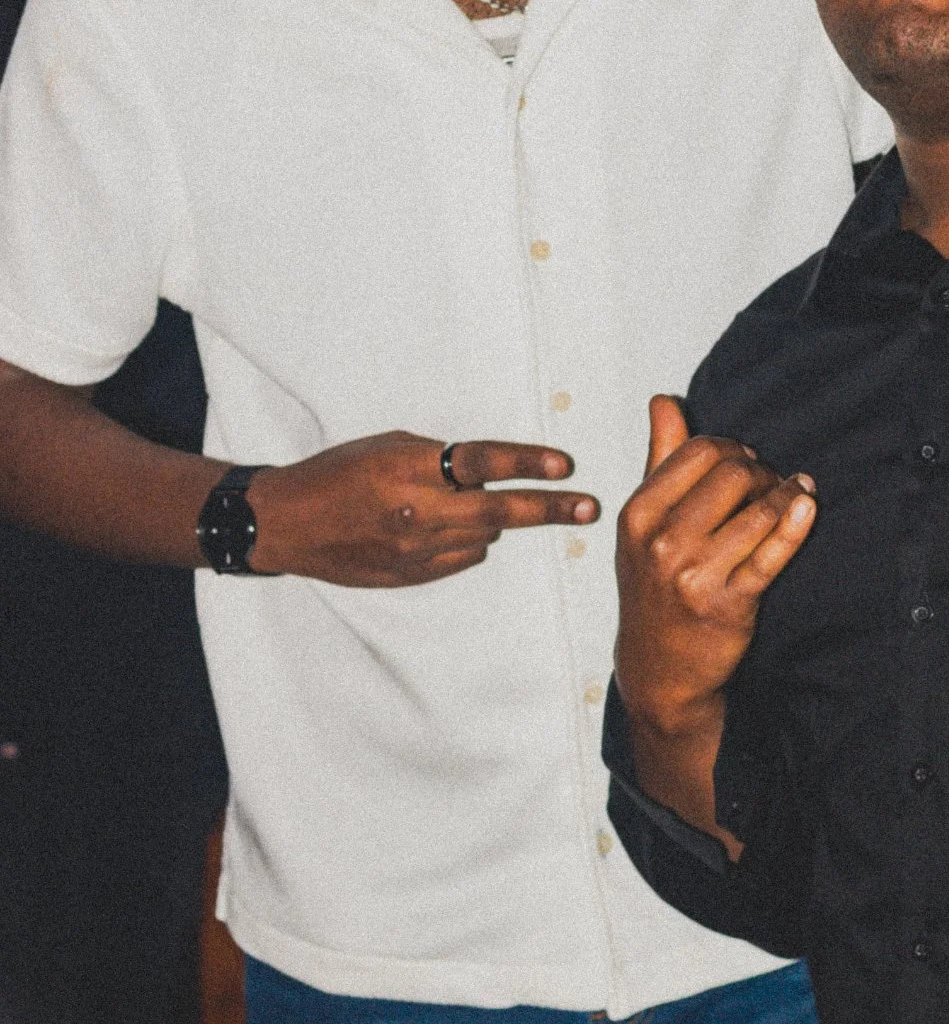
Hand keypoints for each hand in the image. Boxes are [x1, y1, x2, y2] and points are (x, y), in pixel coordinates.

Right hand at [247, 431, 597, 585]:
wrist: (286, 524)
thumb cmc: (336, 472)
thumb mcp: (388, 446)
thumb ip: (440, 459)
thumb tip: (487, 472)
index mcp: (409, 470)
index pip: (481, 462)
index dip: (526, 463)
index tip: (565, 466)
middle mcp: (415, 513)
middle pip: (497, 511)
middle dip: (548, 509)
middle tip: (588, 508)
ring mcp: (413, 552)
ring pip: (483, 538)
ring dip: (501, 521)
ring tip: (515, 508)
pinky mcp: (409, 577)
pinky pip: (460, 559)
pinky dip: (469, 542)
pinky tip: (457, 529)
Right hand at [614, 396, 815, 735]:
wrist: (658, 669)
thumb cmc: (653, 587)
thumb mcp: (643, 523)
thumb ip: (659, 457)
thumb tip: (663, 402)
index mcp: (639, 513)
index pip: (700, 450)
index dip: (733, 449)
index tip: (746, 462)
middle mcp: (663, 541)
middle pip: (733, 473)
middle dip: (762, 471)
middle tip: (770, 485)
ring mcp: (695, 574)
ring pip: (759, 509)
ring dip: (786, 496)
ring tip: (793, 498)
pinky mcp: (730, 603)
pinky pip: (772, 554)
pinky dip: (796, 524)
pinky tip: (807, 507)